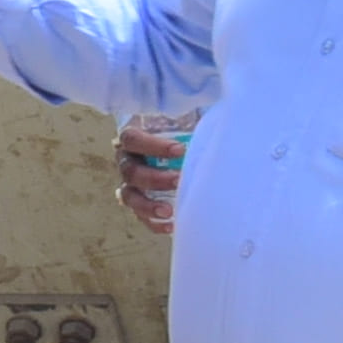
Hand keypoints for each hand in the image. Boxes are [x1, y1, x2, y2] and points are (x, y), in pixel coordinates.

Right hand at [117, 117, 186, 237]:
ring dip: (148, 205)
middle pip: (130, 171)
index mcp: (134, 138)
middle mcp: (127, 160)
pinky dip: (153, 222)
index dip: (152, 145)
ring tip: (169, 211)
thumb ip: (193, 118)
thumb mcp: (188, 120)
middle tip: (178, 180)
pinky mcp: (139, 203)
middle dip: (154, 178)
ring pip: (129, 196)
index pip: (132, 139)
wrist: (183, 152)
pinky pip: (139, 216)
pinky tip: (171, 225)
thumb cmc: (184, 131)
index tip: (181, 150)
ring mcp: (130, 184)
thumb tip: (215, 117)